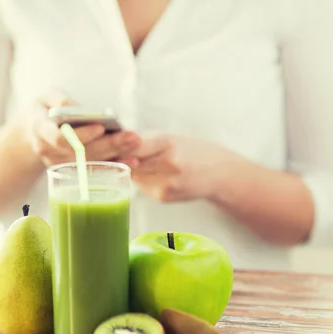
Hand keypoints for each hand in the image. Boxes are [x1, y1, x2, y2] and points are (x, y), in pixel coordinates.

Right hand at [24, 90, 140, 167]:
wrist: (32, 130)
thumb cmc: (45, 109)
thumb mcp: (47, 96)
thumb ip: (61, 100)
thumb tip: (79, 109)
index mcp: (40, 129)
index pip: (60, 138)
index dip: (81, 135)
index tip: (101, 127)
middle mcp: (47, 150)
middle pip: (80, 153)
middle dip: (108, 145)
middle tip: (132, 137)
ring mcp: (58, 163)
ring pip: (88, 163)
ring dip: (114, 155)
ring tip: (136, 144)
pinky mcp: (69, 170)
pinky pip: (93, 169)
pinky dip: (113, 164)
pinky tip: (132, 159)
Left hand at [121, 132, 246, 201]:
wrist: (220, 174)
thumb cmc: (194, 151)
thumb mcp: (172, 137)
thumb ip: (145, 140)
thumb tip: (115, 141)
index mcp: (169, 143)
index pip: (135, 145)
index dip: (120, 146)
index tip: (112, 144)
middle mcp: (168, 163)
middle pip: (130, 162)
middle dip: (121, 158)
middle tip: (114, 153)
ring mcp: (166, 182)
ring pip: (133, 175)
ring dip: (132, 169)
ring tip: (143, 162)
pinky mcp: (163, 196)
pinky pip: (142, 186)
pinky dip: (143, 180)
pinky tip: (156, 174)